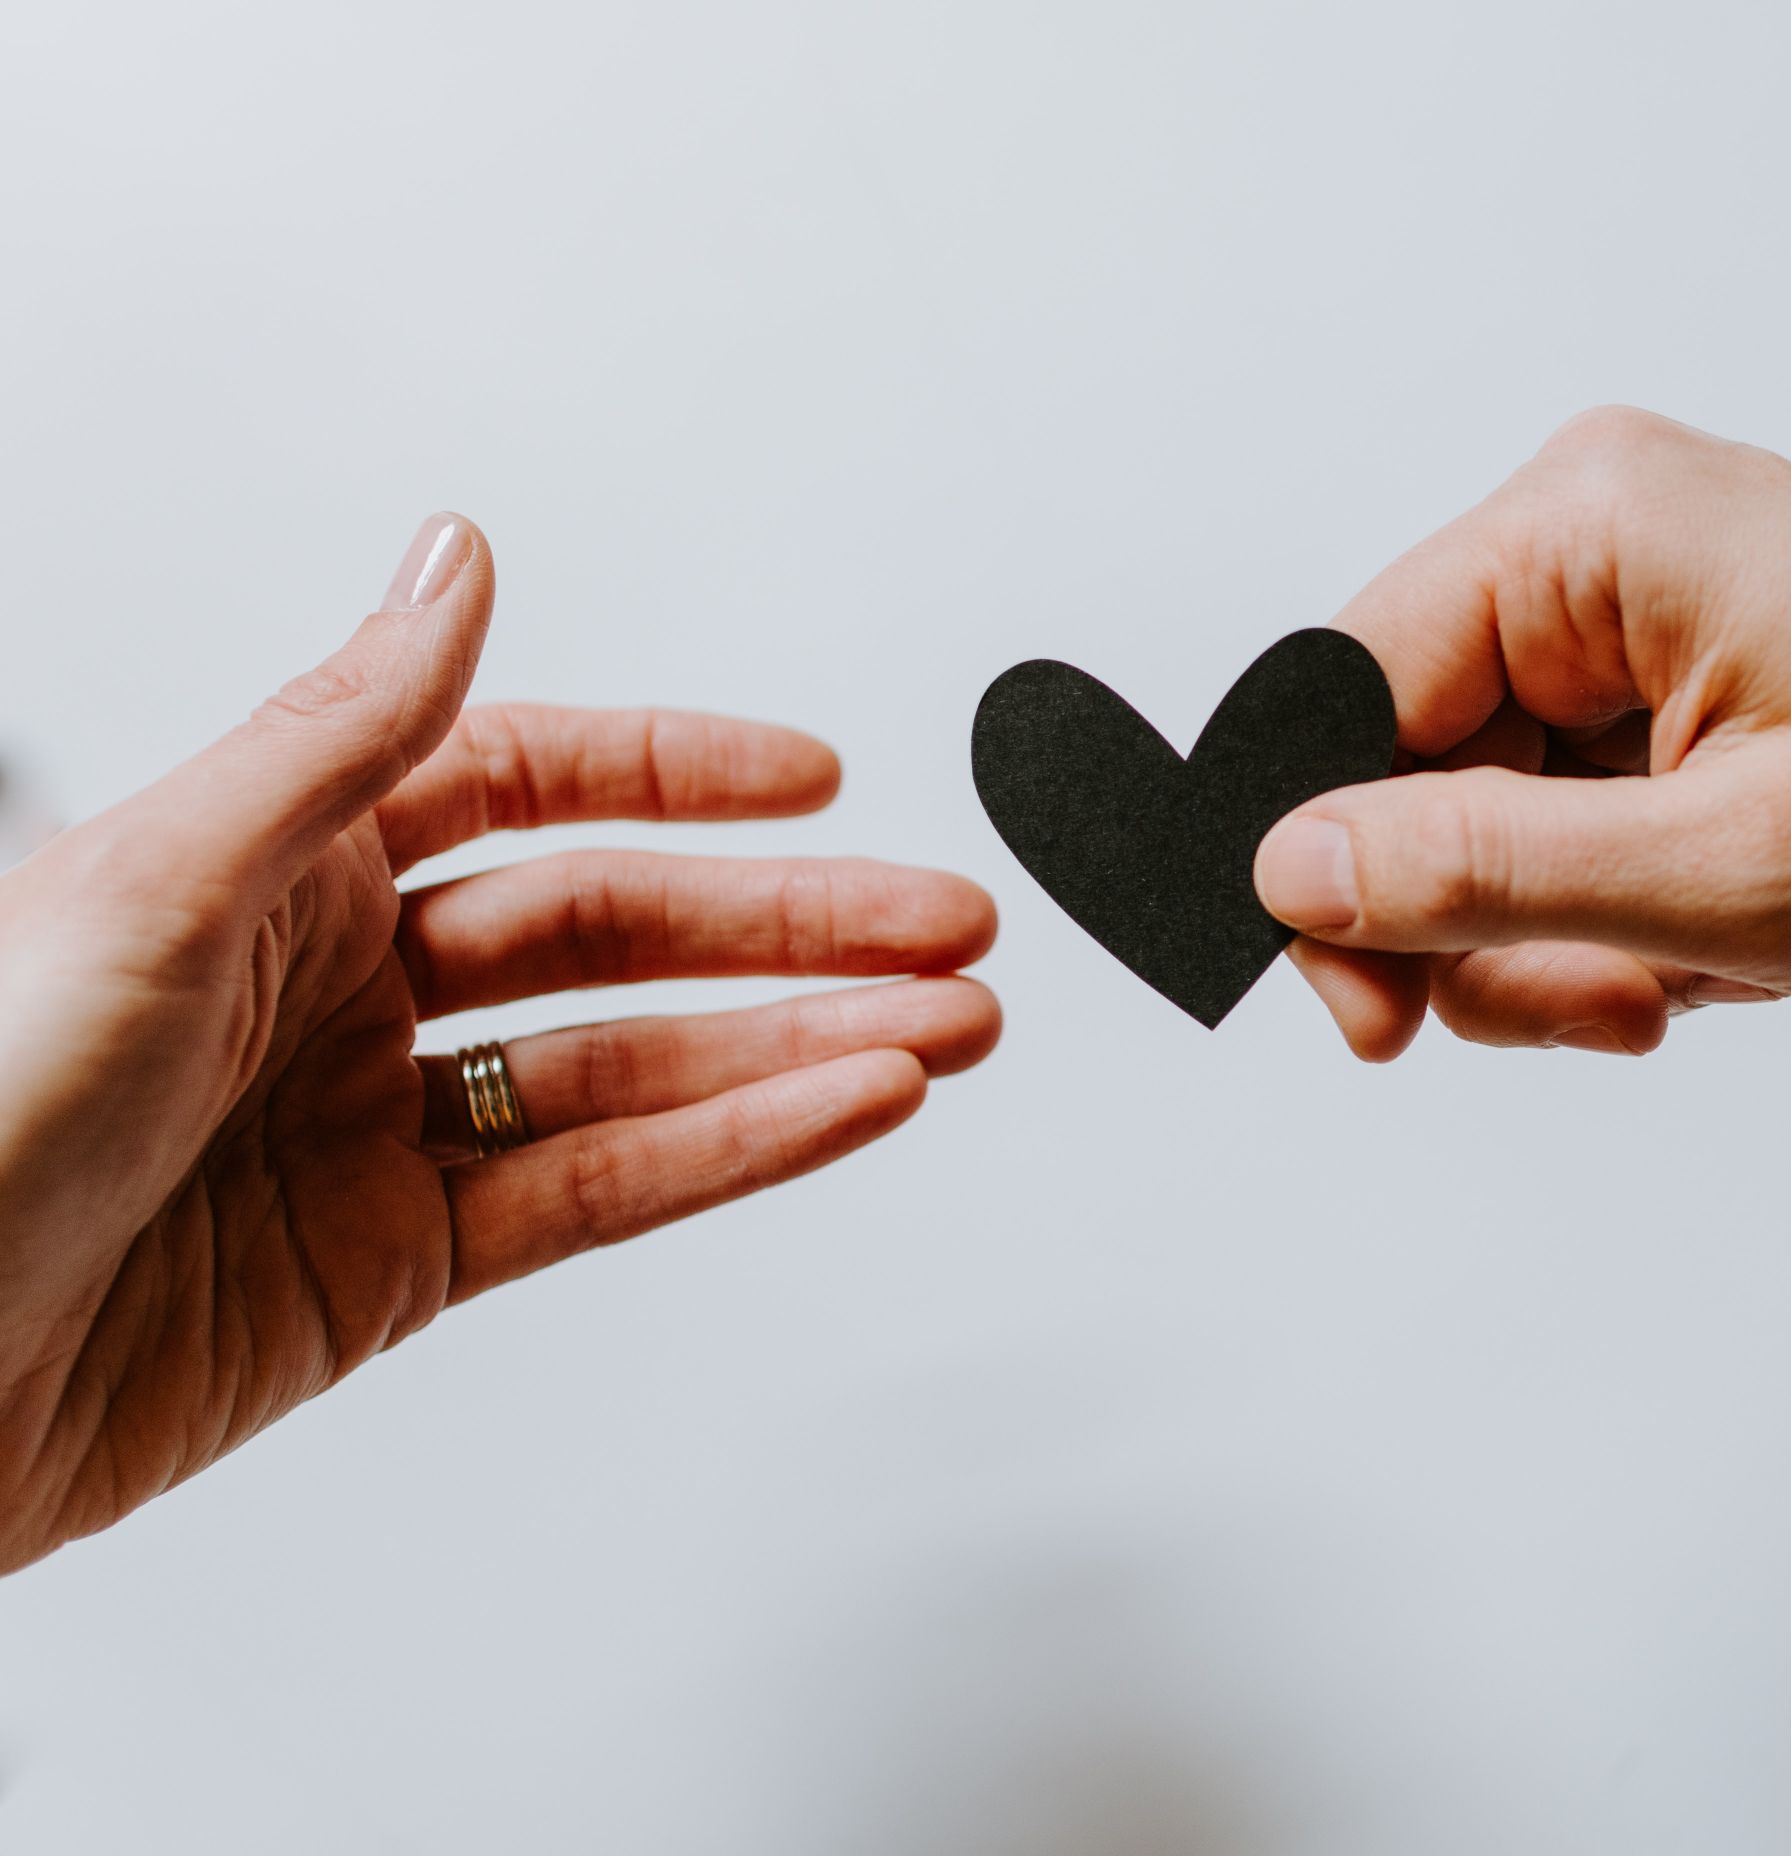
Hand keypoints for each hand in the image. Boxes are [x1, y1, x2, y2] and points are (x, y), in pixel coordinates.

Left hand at [0, 516, 998, 1569]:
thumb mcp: (153, 884)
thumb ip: (339, 732)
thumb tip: (453, 559)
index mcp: (267, 863)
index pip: (517, 782)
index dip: (675, 772)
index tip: (811, 778)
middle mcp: (334, 987)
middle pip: (614, 929)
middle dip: (792, 921)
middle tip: (941, 921)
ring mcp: (375, 1131)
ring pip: (636, 1067)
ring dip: (801, 1042)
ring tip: (946, 1025)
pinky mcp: (394, 1269)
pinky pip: (601, 1193)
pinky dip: (735, 1150)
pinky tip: (839, 1106)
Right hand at [1253, 407, 1790, 1057]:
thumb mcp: (1730, 874)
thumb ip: (1485, 873)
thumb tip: (1287, 869)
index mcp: (1587, 527)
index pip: (1341, 696)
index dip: (1333, 873)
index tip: (1378, 1023)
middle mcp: (1594, 535)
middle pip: (1407, 767)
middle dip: (1489, 926)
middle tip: (1617, 1008)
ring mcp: (1635, 600)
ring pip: (1485, 812)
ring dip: (1567, 933)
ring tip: (1701, 974)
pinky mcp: (1674, 665)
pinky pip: (1566, 809)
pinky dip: (1622, 905)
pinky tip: (1726, 936)